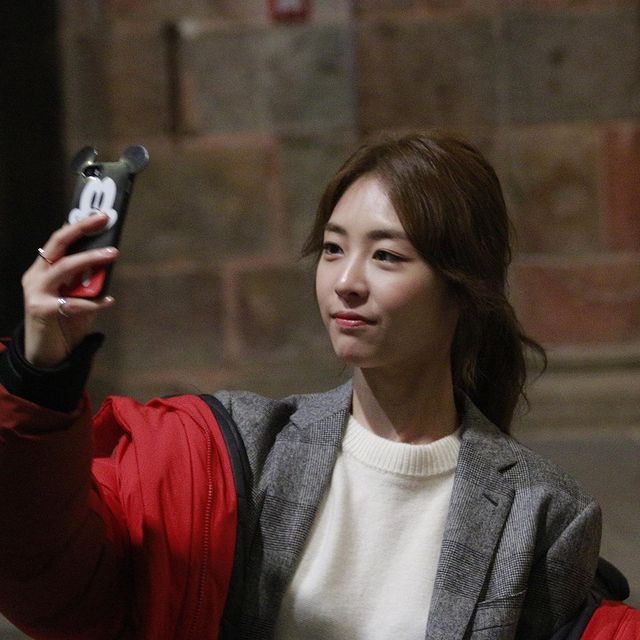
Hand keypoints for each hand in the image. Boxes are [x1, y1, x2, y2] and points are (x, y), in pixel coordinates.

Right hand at [22, 214, 119, 367]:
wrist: (48, 355)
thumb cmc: (65, 323)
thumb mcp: (79, 298)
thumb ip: (89, 282)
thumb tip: (108, 263)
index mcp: (44, 270)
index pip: (59, 241)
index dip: (78, 225)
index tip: (100, 216)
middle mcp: (36, 276)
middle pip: (57, 244)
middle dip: (81, 229)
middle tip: (104, 220)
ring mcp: (36, 292)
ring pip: (65, 267)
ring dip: (91, 259)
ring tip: (112, 254)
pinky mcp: (41, 309)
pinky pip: (73, 301)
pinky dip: (93, 301)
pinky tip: (108, 301)